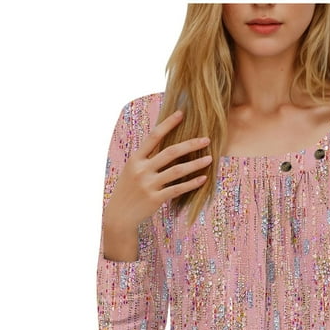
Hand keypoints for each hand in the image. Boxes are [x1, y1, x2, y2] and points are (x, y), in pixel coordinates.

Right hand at [104, 109, 211, 232]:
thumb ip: (146, 159)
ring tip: (210, 159)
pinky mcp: (155, 198)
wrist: (119, 215)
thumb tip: (165, 143)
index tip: (181, 114)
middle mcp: (142, 170)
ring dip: (195, 164)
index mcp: (135, 159)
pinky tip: (203, 179)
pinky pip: (178, 189)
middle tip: (206, 139)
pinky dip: (192, 183)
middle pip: (170, 152)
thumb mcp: (132, 171)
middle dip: (190, 144)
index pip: (153, 136)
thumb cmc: (129, 191)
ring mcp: (148, 184)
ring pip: (177, 170)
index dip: (168, 124)